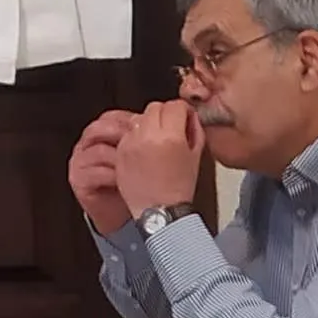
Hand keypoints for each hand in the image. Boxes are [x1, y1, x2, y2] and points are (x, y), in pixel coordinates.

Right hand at [69, 110, 138, 234]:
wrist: (125, 212)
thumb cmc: (137, 183)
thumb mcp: (143, 156)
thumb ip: (147, 137)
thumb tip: (170, 120)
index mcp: (103, 133)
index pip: (113, 117)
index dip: (130, 120)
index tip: (149, 126)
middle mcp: (88, 144)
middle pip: (99, 128)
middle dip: (123, 134)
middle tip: (141, 143)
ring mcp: (81, 161)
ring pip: (97, 150)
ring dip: (119, 156)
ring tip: (136, 164)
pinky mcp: (79, 180)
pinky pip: (93, 173)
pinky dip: (112, 175)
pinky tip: (126, 179)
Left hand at [112, 100, 203, 217]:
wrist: (160, 211)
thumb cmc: (179, 188)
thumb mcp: (196, 157)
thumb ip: (195, 130)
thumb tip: (189, 116)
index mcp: (171, 137)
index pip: (175, 106)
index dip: (183, 110)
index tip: (184, 116)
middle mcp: (148, 137)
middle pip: (155, 107)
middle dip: (165, 114)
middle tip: (170, 126)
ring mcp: (131, 143)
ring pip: (139, 117)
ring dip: (149, 123)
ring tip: (156, 138)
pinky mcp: (120, 152)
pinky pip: (128, 133)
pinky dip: (136, 136)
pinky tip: (144, 150)